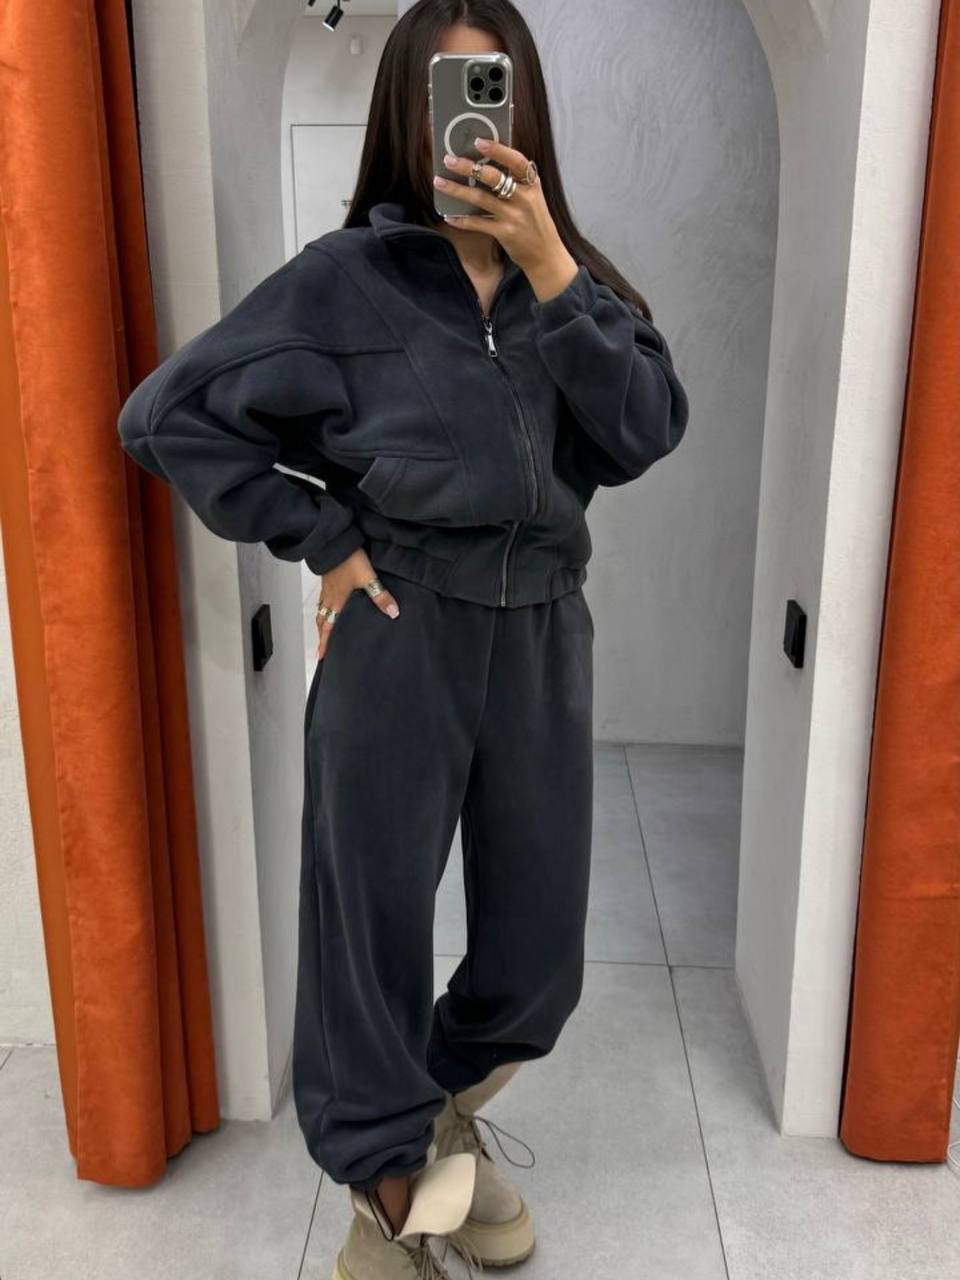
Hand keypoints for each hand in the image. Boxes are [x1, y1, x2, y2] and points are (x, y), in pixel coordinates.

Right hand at [315, 547, 399, 661]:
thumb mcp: (368, 578)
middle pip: (322, 621)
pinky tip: (331, 605)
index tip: (321, 657)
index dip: (325, 643)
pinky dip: (325, 607)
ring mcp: (327, 588)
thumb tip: (393, 614)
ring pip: (322, 610)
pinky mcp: (328, 579)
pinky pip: (324, 598)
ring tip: (326, 630)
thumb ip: (380, 596)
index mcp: (337, 602)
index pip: (328, 627)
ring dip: (323, 622)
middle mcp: (329, 598)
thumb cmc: (349, 561)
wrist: (335, 541)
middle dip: (322, 635)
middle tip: (322, 648)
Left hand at [434, 137, 579, 302]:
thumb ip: (516, 182)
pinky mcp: (505, 233)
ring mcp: (514, 216)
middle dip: (468, 167)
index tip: (479, 141)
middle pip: (493, 177)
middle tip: (448, 159)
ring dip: (457, 189)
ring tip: (439, 182)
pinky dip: (462, 220)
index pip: (516, 161)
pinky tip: (449, 216)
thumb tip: (486, 164)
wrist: (547, 255)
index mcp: (532, 184)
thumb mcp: (533, 197)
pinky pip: (479, 224)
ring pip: (480, 198)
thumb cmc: (536, 223)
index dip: (498, 150)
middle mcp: (524, 198)